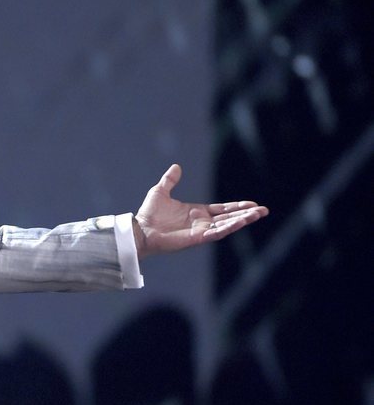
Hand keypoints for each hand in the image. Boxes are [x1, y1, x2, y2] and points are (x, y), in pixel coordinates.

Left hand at [133, 164, 267, 258]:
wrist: (140, 229)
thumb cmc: (149, 214)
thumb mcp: (160, 191)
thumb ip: (170, 180)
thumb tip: (176, 167)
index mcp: (197, 212)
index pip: (222, 209)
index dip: (237, 207)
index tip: (252, 204)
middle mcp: (202, 222)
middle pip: (229, 217)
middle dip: (246, 214)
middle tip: (264, 211)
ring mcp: (201, 231)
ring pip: (227, 225)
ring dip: (243, 220)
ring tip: (258, 215)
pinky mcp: (197, 238)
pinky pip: (217, 232)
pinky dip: (229, 227)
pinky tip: (241, 222)